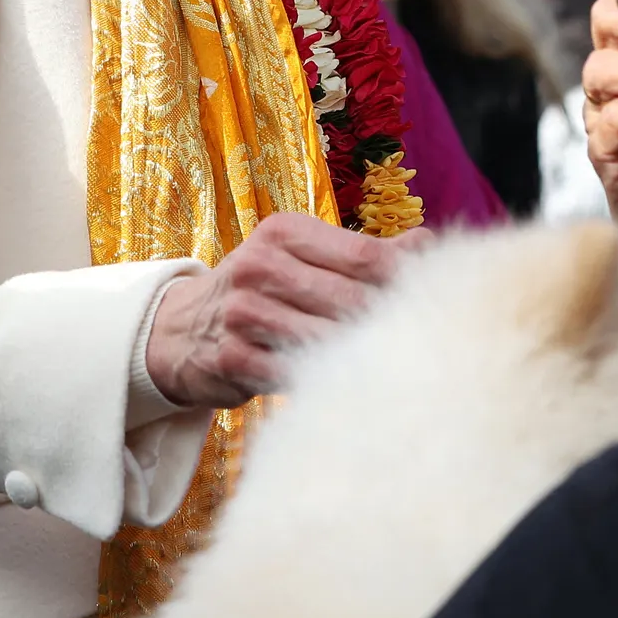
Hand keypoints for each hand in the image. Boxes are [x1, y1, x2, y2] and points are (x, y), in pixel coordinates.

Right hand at [141, 209, 416, 409]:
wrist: (183, 330)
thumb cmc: (262, 290)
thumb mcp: (302, 257)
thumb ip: (361, 253)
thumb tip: (429, 243)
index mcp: (284, 232)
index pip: (364, 255)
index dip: (405, 281)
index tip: (435, 303)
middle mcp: (259, 264)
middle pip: (350, 299)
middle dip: (387, 324)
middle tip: (424, 345)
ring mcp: (242, 312)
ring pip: (327, 339)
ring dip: (361, 356)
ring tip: (391, 367)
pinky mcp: (231, 356)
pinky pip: (294, 373)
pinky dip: (323, 381)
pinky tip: (345, 385)